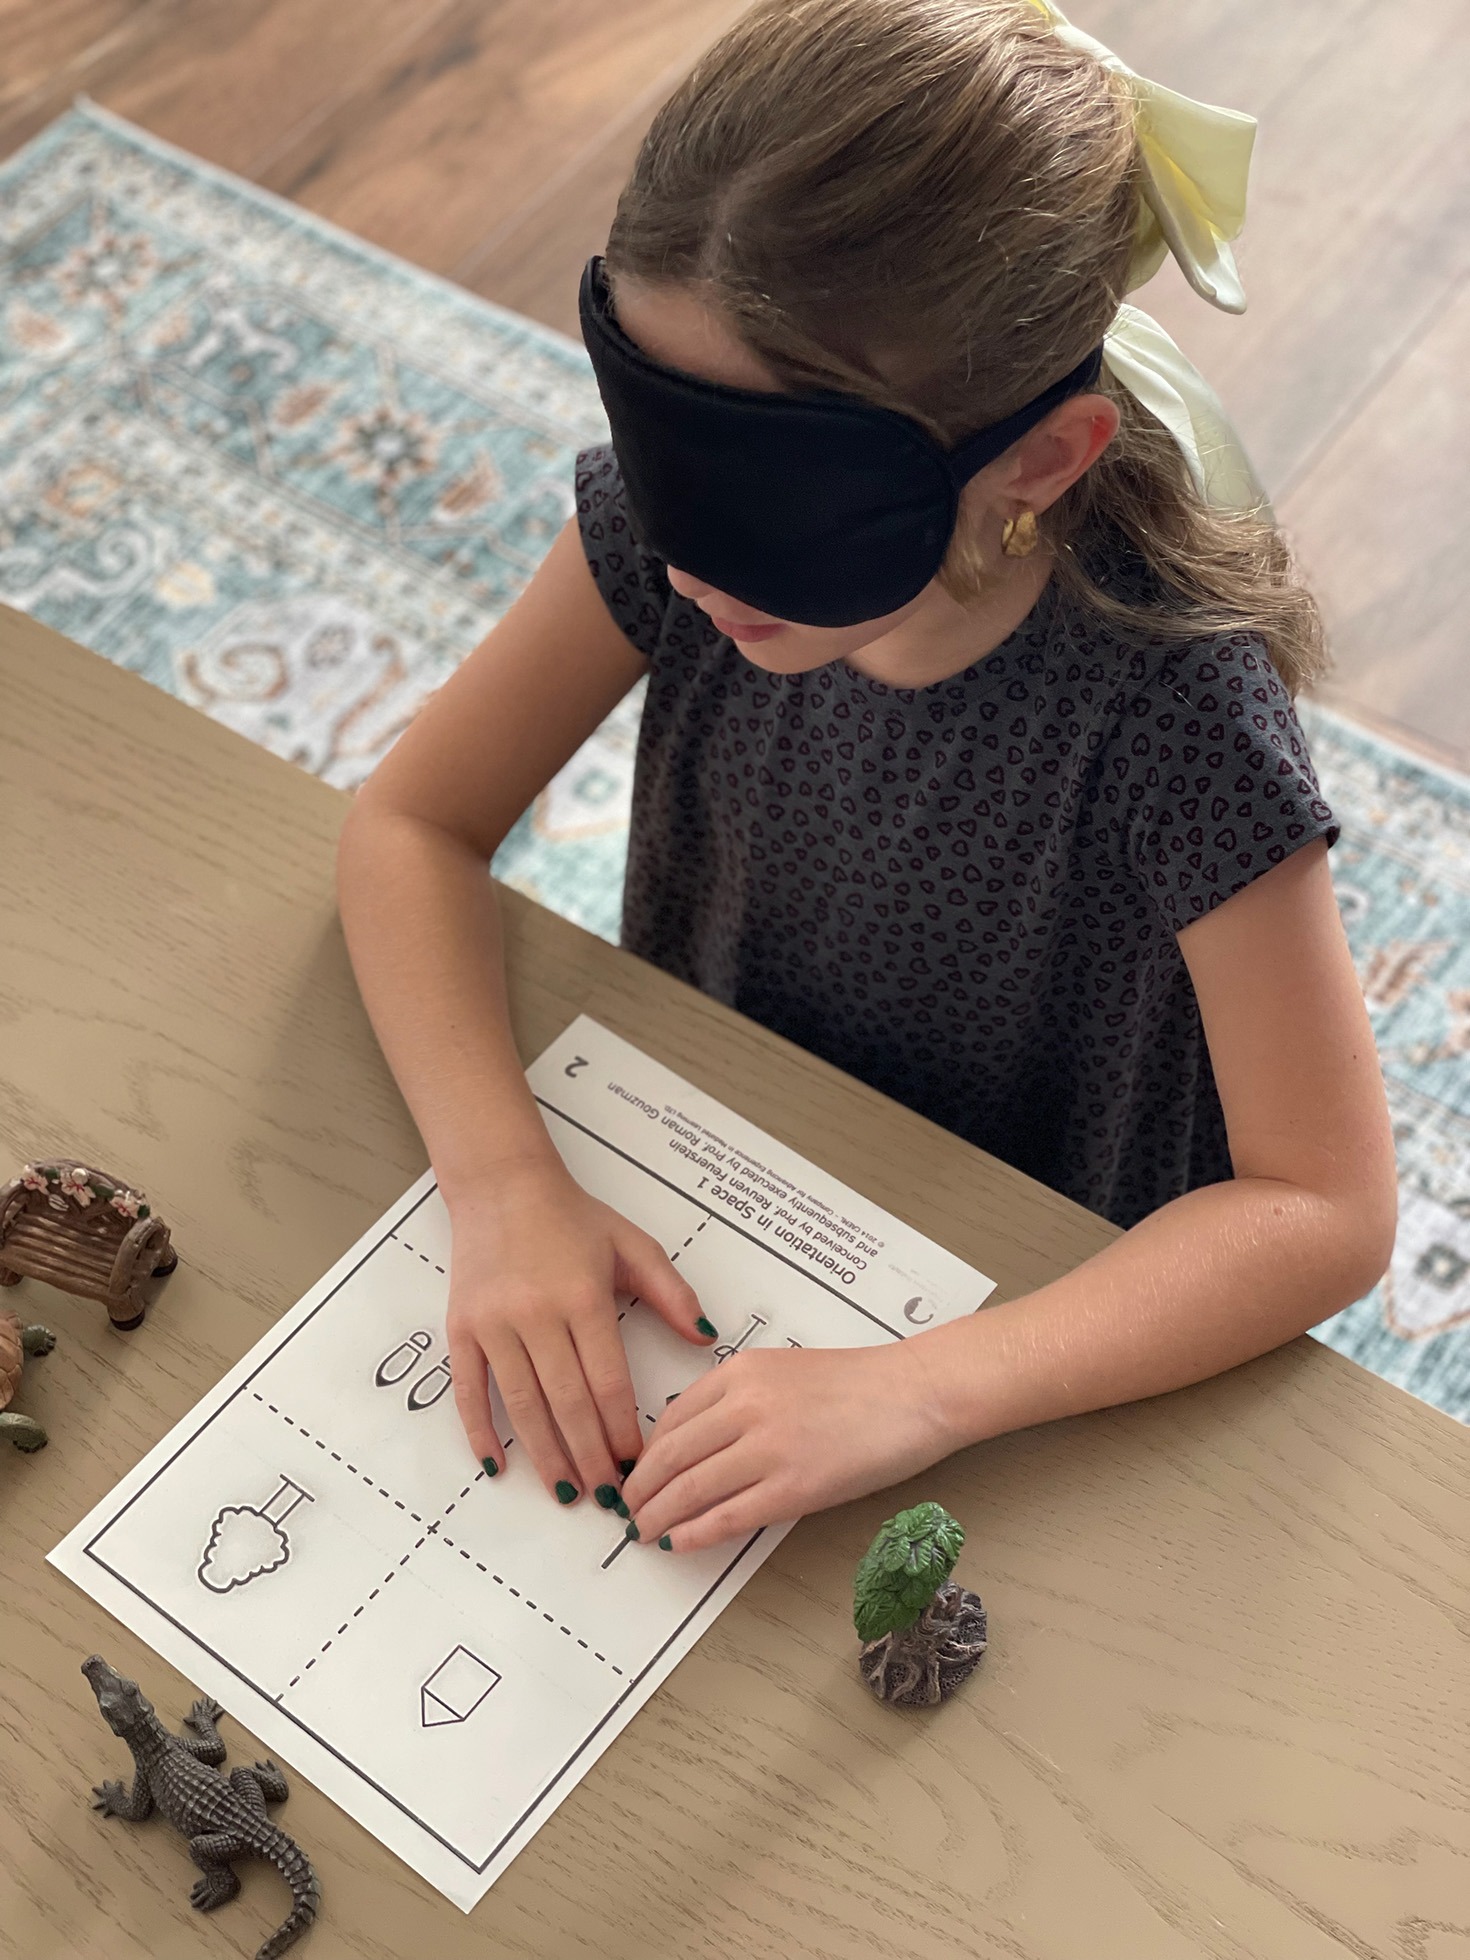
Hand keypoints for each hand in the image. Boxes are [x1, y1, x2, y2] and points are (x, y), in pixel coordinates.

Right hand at [445, 1161, 715, 1503]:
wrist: (503, 1185)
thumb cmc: (573, 1218)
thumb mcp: (633, 1245)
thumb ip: (672, 1293)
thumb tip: (707, 1338)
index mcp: (583, 1298)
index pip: (607, 1382)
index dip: (622, 1430)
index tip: (636, 1464)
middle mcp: (537, 1314)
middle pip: (567, 1403)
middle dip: (589, 1456)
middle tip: (606, 1497)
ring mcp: (494, 1323)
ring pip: (521, 1405)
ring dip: (544, 1454)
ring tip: (566, 1492)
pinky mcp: (462, 1327)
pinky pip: (469, 1389)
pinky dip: (479, 1431)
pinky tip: (497, 1464)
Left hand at [620, 1338, 958, 1552]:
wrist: (915, 1392)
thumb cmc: (860, 1384)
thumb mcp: (784, 1371)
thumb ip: (739, 1398)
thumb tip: (699, 1442)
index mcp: (740, 1372)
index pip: (671, 1418)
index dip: (645, 1454)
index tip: (636, 1474)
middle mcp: (746, 1405)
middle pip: (671, 1455)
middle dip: (641, 1489)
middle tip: (628, 1510)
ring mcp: (769, 1447)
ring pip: (691, 1487)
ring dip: (659, 1514)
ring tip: (645, 1531)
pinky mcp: (794, 1486)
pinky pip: (728, 1516)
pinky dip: (695, 1532)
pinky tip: (679, 1541)